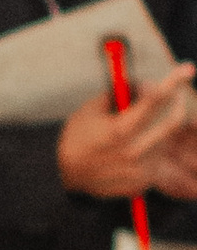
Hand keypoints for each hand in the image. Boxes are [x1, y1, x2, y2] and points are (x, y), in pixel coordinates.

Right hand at [58, 67, 195, 196]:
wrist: (65, 175)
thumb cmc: (78, 138)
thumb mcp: (90, 109)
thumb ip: (119, 94)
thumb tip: (146, 84)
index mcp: (119, 130)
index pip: (154, 100)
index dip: (173, 81)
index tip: (187, 68)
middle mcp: (134, 151)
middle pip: (174, 121)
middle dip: (179, 103)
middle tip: (176, 95)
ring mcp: (141, 169)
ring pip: (167, 139)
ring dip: (160, 127)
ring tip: (138, 128)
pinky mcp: (144, 181)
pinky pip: (159, 158)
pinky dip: (152, 147)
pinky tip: (133, 149)